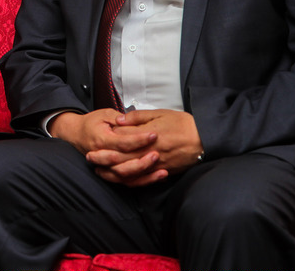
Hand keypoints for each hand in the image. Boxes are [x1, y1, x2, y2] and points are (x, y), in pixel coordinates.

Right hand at [48, 109, 164, 185]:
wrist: (75, 134)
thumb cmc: (90, 123)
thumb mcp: (104, 114)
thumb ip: (120, 118)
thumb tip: (135, 120)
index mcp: (101, 140)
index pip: (122, 143)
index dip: (139, 139)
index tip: (154, 134)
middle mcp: (103, 156)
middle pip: (124, 163)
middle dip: (143, 160)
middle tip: (159, 152)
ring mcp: (106, 167)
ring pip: (126, 176)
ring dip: (145, 174)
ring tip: (161, 170)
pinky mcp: (111, 173)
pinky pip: (127, 182)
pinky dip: (143, 181)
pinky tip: (156, 177)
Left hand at [85, 109, 202, 186]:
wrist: (205, 138)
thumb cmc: (183, 123)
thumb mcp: (159, 113)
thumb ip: (138, 117)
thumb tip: (120, 120)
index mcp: (147, 134)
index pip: (122, 138)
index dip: (107, 139)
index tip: (94, 139)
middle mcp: (150, 151)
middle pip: (121, 157)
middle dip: (103, 157)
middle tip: (89, 156)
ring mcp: (156, 164)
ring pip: (129, 172)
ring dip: (112, 172)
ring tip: (99, 170)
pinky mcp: (162, 172)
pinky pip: (142, 180)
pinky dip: (128, 180)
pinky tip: (119, 179)